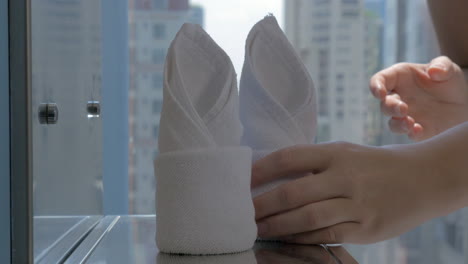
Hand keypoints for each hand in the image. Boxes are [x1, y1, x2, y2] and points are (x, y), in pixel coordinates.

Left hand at [252, 142, 465, 243]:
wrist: (421, 179)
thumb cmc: (372, 165)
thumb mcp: (344, 153)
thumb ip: (312, 163)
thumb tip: (271, 176)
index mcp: (336, 153)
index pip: (289, 158)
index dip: (262, 170)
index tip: (242, 181)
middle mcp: (345, 177)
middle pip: (293, 192)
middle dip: (263, 205)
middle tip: (243, 213)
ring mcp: (357, 204)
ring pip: (307, 218)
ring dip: (277, 226)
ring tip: (257, 229)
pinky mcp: (366, 228)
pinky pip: (326, 236)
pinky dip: (302, 239)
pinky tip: (286, 239)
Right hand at [370, 56, 467, 140]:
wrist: (463, 104)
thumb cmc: (451, 82)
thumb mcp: (450, 69)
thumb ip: (443, 65)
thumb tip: (433, 71)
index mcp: (400, 78)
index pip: (380, 80)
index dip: (376, 86)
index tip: (380, 93)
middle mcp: (399, 97)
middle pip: (384, 104)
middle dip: (390, 107)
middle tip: (403, 109)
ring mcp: (406, 115)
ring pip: (392, 122)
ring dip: (397, 124)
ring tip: (409, 123)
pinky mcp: (416, 129)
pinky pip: (408, 134)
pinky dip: (411, 133)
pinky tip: (419, 130)